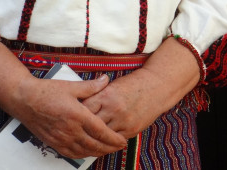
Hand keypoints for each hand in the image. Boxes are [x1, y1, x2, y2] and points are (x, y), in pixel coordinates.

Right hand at [11, 74, 126, 158]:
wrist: (23, 99)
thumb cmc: (47, 91)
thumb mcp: (72, 86)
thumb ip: (91, 86)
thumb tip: (107, 79)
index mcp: (77, 115)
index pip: (100, 131)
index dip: (113, 138)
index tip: (123, 141)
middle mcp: (70, 130)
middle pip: (94, 145)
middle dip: (109, 148)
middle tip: (120, 147)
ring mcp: (60, 138)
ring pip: (83, 151)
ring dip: (97, 152)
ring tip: (107, 150)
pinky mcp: (51, 142)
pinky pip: (70, 154)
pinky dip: (82, 155)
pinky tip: (88, 152)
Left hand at [83, 37, 200, 139]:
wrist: (157, 86)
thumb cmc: (133, 84)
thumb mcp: (112, 85)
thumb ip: (96, 96)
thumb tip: (79, 105)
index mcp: (107, 96)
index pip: (84, 110)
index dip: (75, 114)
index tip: (69, 117)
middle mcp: (114, 109)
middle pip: (90, 125)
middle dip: (81, 129)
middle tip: (72, 132)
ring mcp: (123, 121)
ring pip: (101, 136)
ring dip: (92, 139)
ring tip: (82, 141)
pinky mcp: (131, 130)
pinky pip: (113, 142)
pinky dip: (105, 143)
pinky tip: (98, 144)